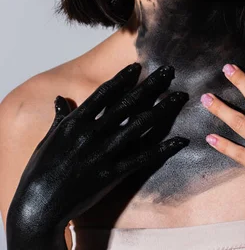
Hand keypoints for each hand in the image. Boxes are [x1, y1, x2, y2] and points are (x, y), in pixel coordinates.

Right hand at [6, 63, 188, 248]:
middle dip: (151, 86)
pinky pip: (142, 158)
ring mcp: (104, 153)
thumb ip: (61, 117)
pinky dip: (162, 148)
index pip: (105, 93)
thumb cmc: (40, 170)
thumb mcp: (49, 138)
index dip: (123, 78)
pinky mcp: (113, 174)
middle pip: (128, 103)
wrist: (39, 205)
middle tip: (169, 71)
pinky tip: (179, 140)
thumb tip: (61, 99)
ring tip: (180, 96)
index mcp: (76, 122)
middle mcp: (93, 133)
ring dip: (162, 109)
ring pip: (140, 125)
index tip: (138, 66)